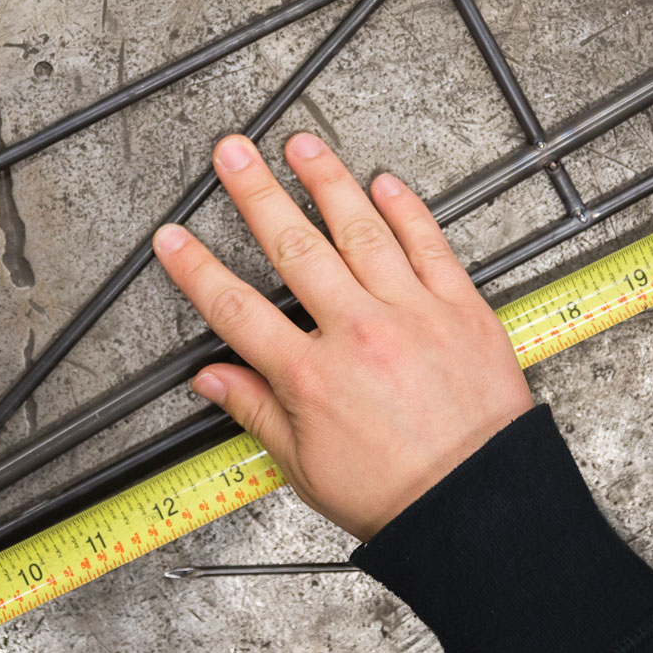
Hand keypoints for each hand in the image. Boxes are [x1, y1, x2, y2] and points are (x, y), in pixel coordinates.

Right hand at [153, 133, 532, 539]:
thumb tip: (210, 380)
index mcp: (311, 377)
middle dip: (256, 193)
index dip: (197, 270)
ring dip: (327, 181)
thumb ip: (256, 412)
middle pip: (293, 248)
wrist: (479, 507)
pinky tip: (384, 183)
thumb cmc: (399, 496)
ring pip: (360, 230)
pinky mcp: (461, 309)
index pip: (236, 310)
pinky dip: (406, 209)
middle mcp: (358, 334)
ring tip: (301, 144)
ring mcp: (411, 314)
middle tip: (232, 153)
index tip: (172, 239)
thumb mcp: (306, 467)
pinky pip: (429, 245)